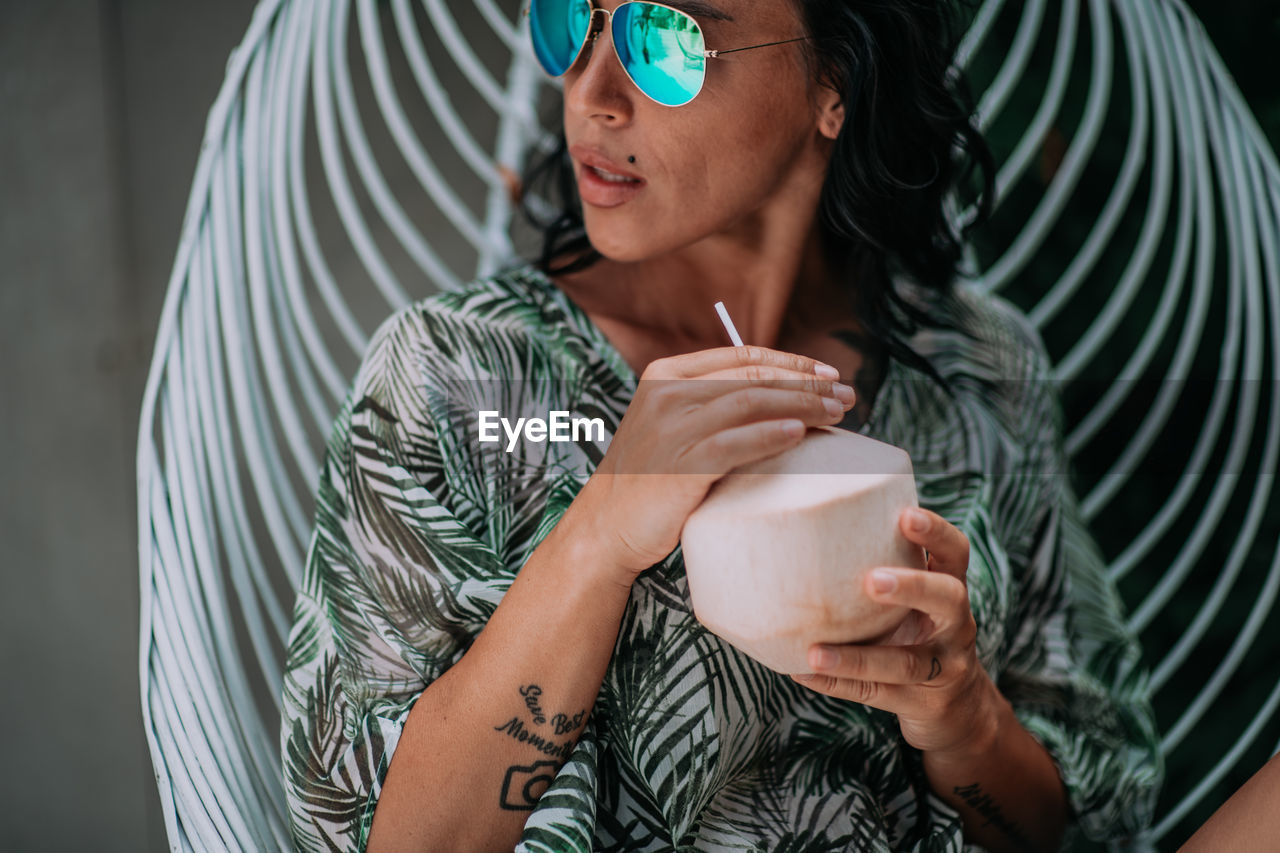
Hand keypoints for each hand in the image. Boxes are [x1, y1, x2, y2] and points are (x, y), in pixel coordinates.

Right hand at [575, 346, 855, 580]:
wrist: (606, 526)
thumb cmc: (651, 479)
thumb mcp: (673, 427)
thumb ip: (713, 406)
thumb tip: (787, 399)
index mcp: (666, 375)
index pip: (741, 355)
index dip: (791, 361)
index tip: (829, 372)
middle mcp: (667, 394)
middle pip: (751, 375)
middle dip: (806, 382)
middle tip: (846, 395)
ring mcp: (671, 428)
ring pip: (749, 402)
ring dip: (801, 405)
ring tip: (836, 414)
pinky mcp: (678, 464)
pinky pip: (733, 443)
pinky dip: (769, 435)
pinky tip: (799, 435)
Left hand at [790, 506, 1000, 757]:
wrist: (956, 709)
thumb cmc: (919, 637)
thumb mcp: (918, 605)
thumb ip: (886, 572)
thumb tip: (812, 533)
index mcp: (951, 592)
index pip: (955, 554)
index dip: (936, 533)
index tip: (906, 515)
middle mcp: (955, 627)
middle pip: (948, 600)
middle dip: (912, 587)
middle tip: (872, 580)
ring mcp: (942, 668)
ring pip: (903, 664)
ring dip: (856, 658)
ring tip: (814, 652)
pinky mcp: (920, 704)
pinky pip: (874, 694)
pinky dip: (836, 684)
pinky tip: (801, 673)